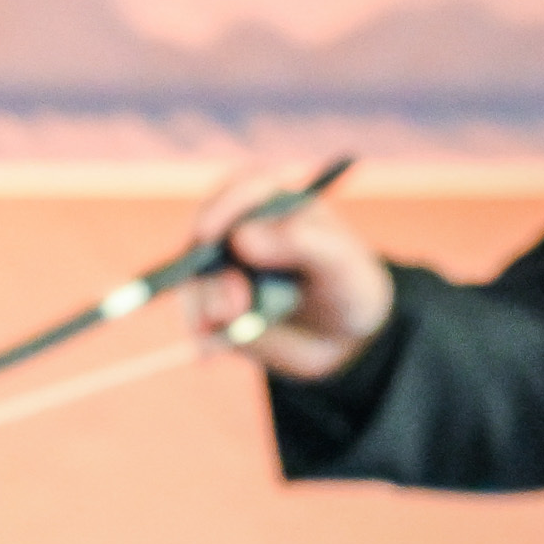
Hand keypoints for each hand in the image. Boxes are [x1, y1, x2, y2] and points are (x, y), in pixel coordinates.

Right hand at [183, 165, 394, 381]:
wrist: (347, 339)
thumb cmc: (348, 285)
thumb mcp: (340, 262)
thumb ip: (300, 242)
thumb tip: (241, 237)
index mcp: (272, 205)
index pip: (240, 190)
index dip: (222, 207)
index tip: (212, 233)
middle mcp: (238, 233)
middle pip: (203, 237)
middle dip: (209, 270)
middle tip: (233, 302)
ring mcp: (222, 273)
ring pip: (195, 282)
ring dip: (207, 306)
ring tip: (236, 323)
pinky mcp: (217, 313)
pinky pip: (198, 323)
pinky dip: (204, 337)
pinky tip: (212, 353)